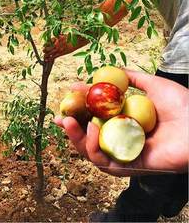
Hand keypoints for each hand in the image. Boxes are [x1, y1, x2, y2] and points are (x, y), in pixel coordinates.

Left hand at [44, 35, 84, 61]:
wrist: (76, 40)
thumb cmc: (71, 37)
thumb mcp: (63, 36)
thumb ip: (58, 38)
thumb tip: (54, 39)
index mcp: (56, 39)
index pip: (48, 42)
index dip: (45, 44)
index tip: (44, 45)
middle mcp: (56, 44)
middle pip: (47, 48)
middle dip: (44, 50)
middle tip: (44, 51)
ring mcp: (58, 49)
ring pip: (49, 53)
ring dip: (46, 55)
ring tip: (44, 56)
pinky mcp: (61, 53)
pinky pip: (53, 56)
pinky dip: (49, 58)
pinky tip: (47, 60)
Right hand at [54, 70, 188, 175]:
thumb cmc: (183, 106)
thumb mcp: (152, 85)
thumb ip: (132, 78)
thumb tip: (111, 69)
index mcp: (124, 123)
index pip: (96, 118)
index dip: (80, 108)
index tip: (69, 94)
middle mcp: (121, 140)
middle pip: (89, 138)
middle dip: (70, 128)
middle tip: (59, 116)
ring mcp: (124, 154)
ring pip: (91, 152)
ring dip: (75, 138)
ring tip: (67, 121)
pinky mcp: (129, 167)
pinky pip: (104, 162)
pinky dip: (92, 147)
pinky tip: (92, 130)